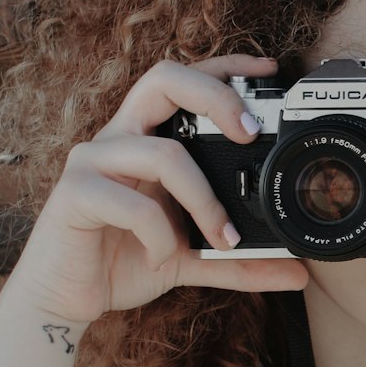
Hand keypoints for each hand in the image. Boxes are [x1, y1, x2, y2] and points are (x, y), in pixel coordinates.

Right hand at [10, 55, 307, 325]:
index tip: (269, 70)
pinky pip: (133, 205)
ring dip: (204, 200)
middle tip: (251, 133)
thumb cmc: (123, 261)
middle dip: (216, 96)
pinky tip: (162, 256)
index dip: (225, 68)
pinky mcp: (75, 194)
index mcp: (145, 138)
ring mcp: (93, 162)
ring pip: (162, 153)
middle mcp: (119, 138)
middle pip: (164, 80)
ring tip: (222, 237)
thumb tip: (298, 273)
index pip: (183, 81)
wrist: (67, 298)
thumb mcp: (192, 258)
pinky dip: (161, 236)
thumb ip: (241, 261)